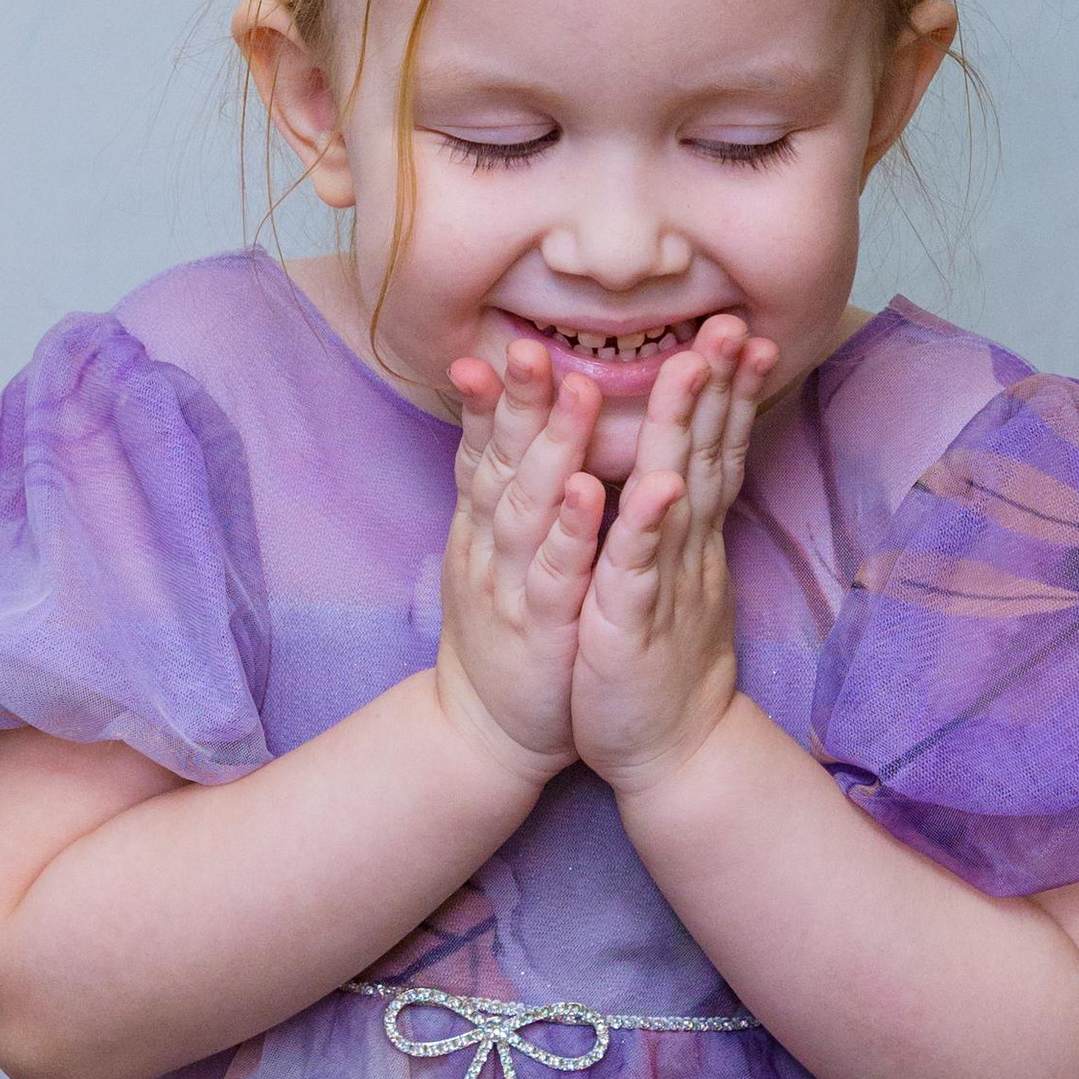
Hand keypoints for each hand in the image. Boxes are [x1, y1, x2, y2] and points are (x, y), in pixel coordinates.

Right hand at [433, 338, 604, 782]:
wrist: (489, 733)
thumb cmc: (511, 636)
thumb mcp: (498, 556)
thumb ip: (508, 494)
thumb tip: (515, 430)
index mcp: (485, 527)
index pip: (487, 448)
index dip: (495, 398)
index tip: (507, 345)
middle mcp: (490, 547)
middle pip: (502, 463)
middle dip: (519, 403)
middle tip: (534, 347)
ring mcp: (512, 586)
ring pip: (528, 508)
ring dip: (552, 449)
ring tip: (577, 393)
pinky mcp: (541, 629)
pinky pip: (557, 575)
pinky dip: (573, 533)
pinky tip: (593, 494)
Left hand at [571, 317, 774, 794]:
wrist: (670, 755)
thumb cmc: (658, 663)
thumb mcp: (671, 580)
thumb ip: (678, 523)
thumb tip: (686, 466)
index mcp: (687, 537)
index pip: (712, 448)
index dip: (726, 389)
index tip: (737, 328)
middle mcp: (685, 551)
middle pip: (706, 453)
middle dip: (719, 385)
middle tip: (730, 319)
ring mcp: (664, 585)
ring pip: (676, 496)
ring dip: (683, 431)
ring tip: (690, 369)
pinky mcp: (632, 626)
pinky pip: (637, 571)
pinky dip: (643, 528)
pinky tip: (652, 487)